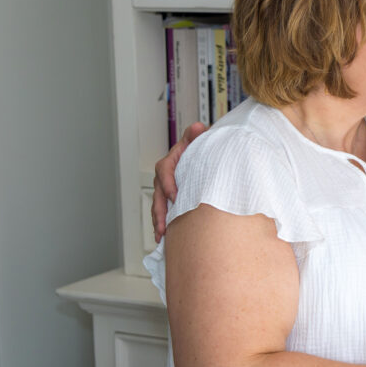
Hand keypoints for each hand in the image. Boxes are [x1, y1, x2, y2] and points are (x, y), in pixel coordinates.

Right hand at [151, 122, 206, 241]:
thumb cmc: (203, 146)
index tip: (175, 197)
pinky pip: (164, 211)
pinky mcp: (171, 198)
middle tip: (164, 225)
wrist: (208, 153)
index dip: (168, 184)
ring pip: (158, 205)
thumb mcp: (201, 137)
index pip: (164, 170)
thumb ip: (196, 133)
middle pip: (157, 193)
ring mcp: (167, 187)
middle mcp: (166, 175)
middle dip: (159, 210)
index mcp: (172, 159)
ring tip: (161, 235)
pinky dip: (163, 224)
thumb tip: (197, 128)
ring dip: (158, 220)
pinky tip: (164, 237)